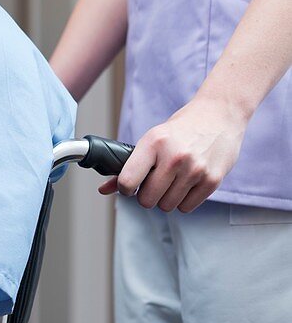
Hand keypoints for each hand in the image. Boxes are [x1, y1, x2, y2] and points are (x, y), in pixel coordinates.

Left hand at [99, 97, 245, 211]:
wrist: (218, 116)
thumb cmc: (179, 131)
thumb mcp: (151, 140)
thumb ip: (128, 166)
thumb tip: (103, 190)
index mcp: (153, 143)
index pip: (127, 181)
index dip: (125, 188)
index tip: (130, 185)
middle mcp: (174, 157)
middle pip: (147, 200)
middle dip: (147, 195)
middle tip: (153, 183)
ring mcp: (195, 170)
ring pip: (167, 206)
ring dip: (166, 198)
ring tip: (172, 181)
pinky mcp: (212, 180)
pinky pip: (187, 207)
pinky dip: (184, 200)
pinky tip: (186, 183)